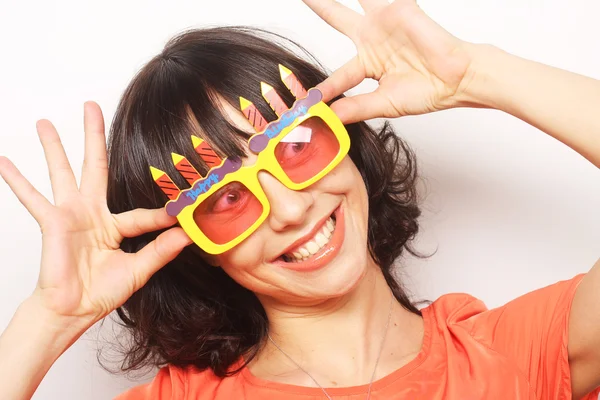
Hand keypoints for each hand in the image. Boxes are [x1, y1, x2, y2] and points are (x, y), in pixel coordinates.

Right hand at [0, 102, 190, 328]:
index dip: (162, 212)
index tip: (182, 206)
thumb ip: (160, 251)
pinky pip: (32, 198)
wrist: (72, 310)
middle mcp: (92, 213)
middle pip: (96, 165)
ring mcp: (70, 214)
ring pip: (63, 171)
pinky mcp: (52, 222)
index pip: (143, 212)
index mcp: (115, 225)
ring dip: (54, 147)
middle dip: (94, 136)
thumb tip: (187, 235)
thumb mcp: (137, 270)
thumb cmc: (100, 292)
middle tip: (92, 107)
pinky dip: (17, 180)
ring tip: (45, 122)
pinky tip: (4, 161)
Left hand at [303, 0, 475, 122]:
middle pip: (335, 16)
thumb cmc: (427, 91)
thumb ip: (356, 107)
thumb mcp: (384, 103)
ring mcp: (383, 21)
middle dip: (319, 5)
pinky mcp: (398, 8)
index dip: (321, 90)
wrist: (457, 80)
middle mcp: (371, 38)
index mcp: (366, 63)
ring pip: (353, 0)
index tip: (303, 100)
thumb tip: (329, 116)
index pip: (335, 76)